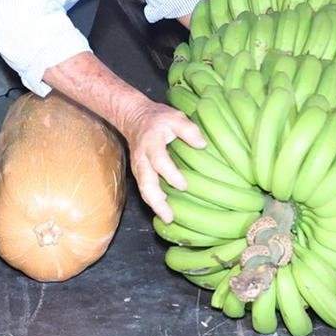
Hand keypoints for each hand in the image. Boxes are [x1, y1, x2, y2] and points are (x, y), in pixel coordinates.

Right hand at [123, 99, 206, 223]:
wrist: (134, 117)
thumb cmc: (158, 118)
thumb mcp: (174, 117)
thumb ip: (188, 129)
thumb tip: (202, 145)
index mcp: (151, 144)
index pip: (159, 161)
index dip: (170, 174)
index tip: (184, 185)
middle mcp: (142, 159)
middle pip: (146, 183)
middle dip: (156, 201)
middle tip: (169, 217)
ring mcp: (138, 167)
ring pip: (143, 190)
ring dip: (154, 205)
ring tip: (168, 219)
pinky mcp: (139, 173)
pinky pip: (144, 190)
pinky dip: (153, 202)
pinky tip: (165, 210)